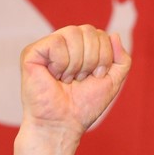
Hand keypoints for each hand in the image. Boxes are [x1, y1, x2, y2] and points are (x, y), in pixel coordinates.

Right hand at [19, 24, 130, 140]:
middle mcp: (64, 43)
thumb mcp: (113, 82)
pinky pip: (56, 42)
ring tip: (67, 79)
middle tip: (80, 79)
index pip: (100, 35)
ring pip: (73, 33)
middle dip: (93, 59)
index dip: (104, 57)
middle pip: (89, 31)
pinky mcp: (32, 52)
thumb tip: (115, 35)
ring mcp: (47, 46)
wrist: (64, 124)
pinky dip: (61, 64)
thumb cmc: (85, 106)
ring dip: (77, 64)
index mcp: (82, 48)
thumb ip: (122, 60)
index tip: (96, 77)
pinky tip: (54, 76)